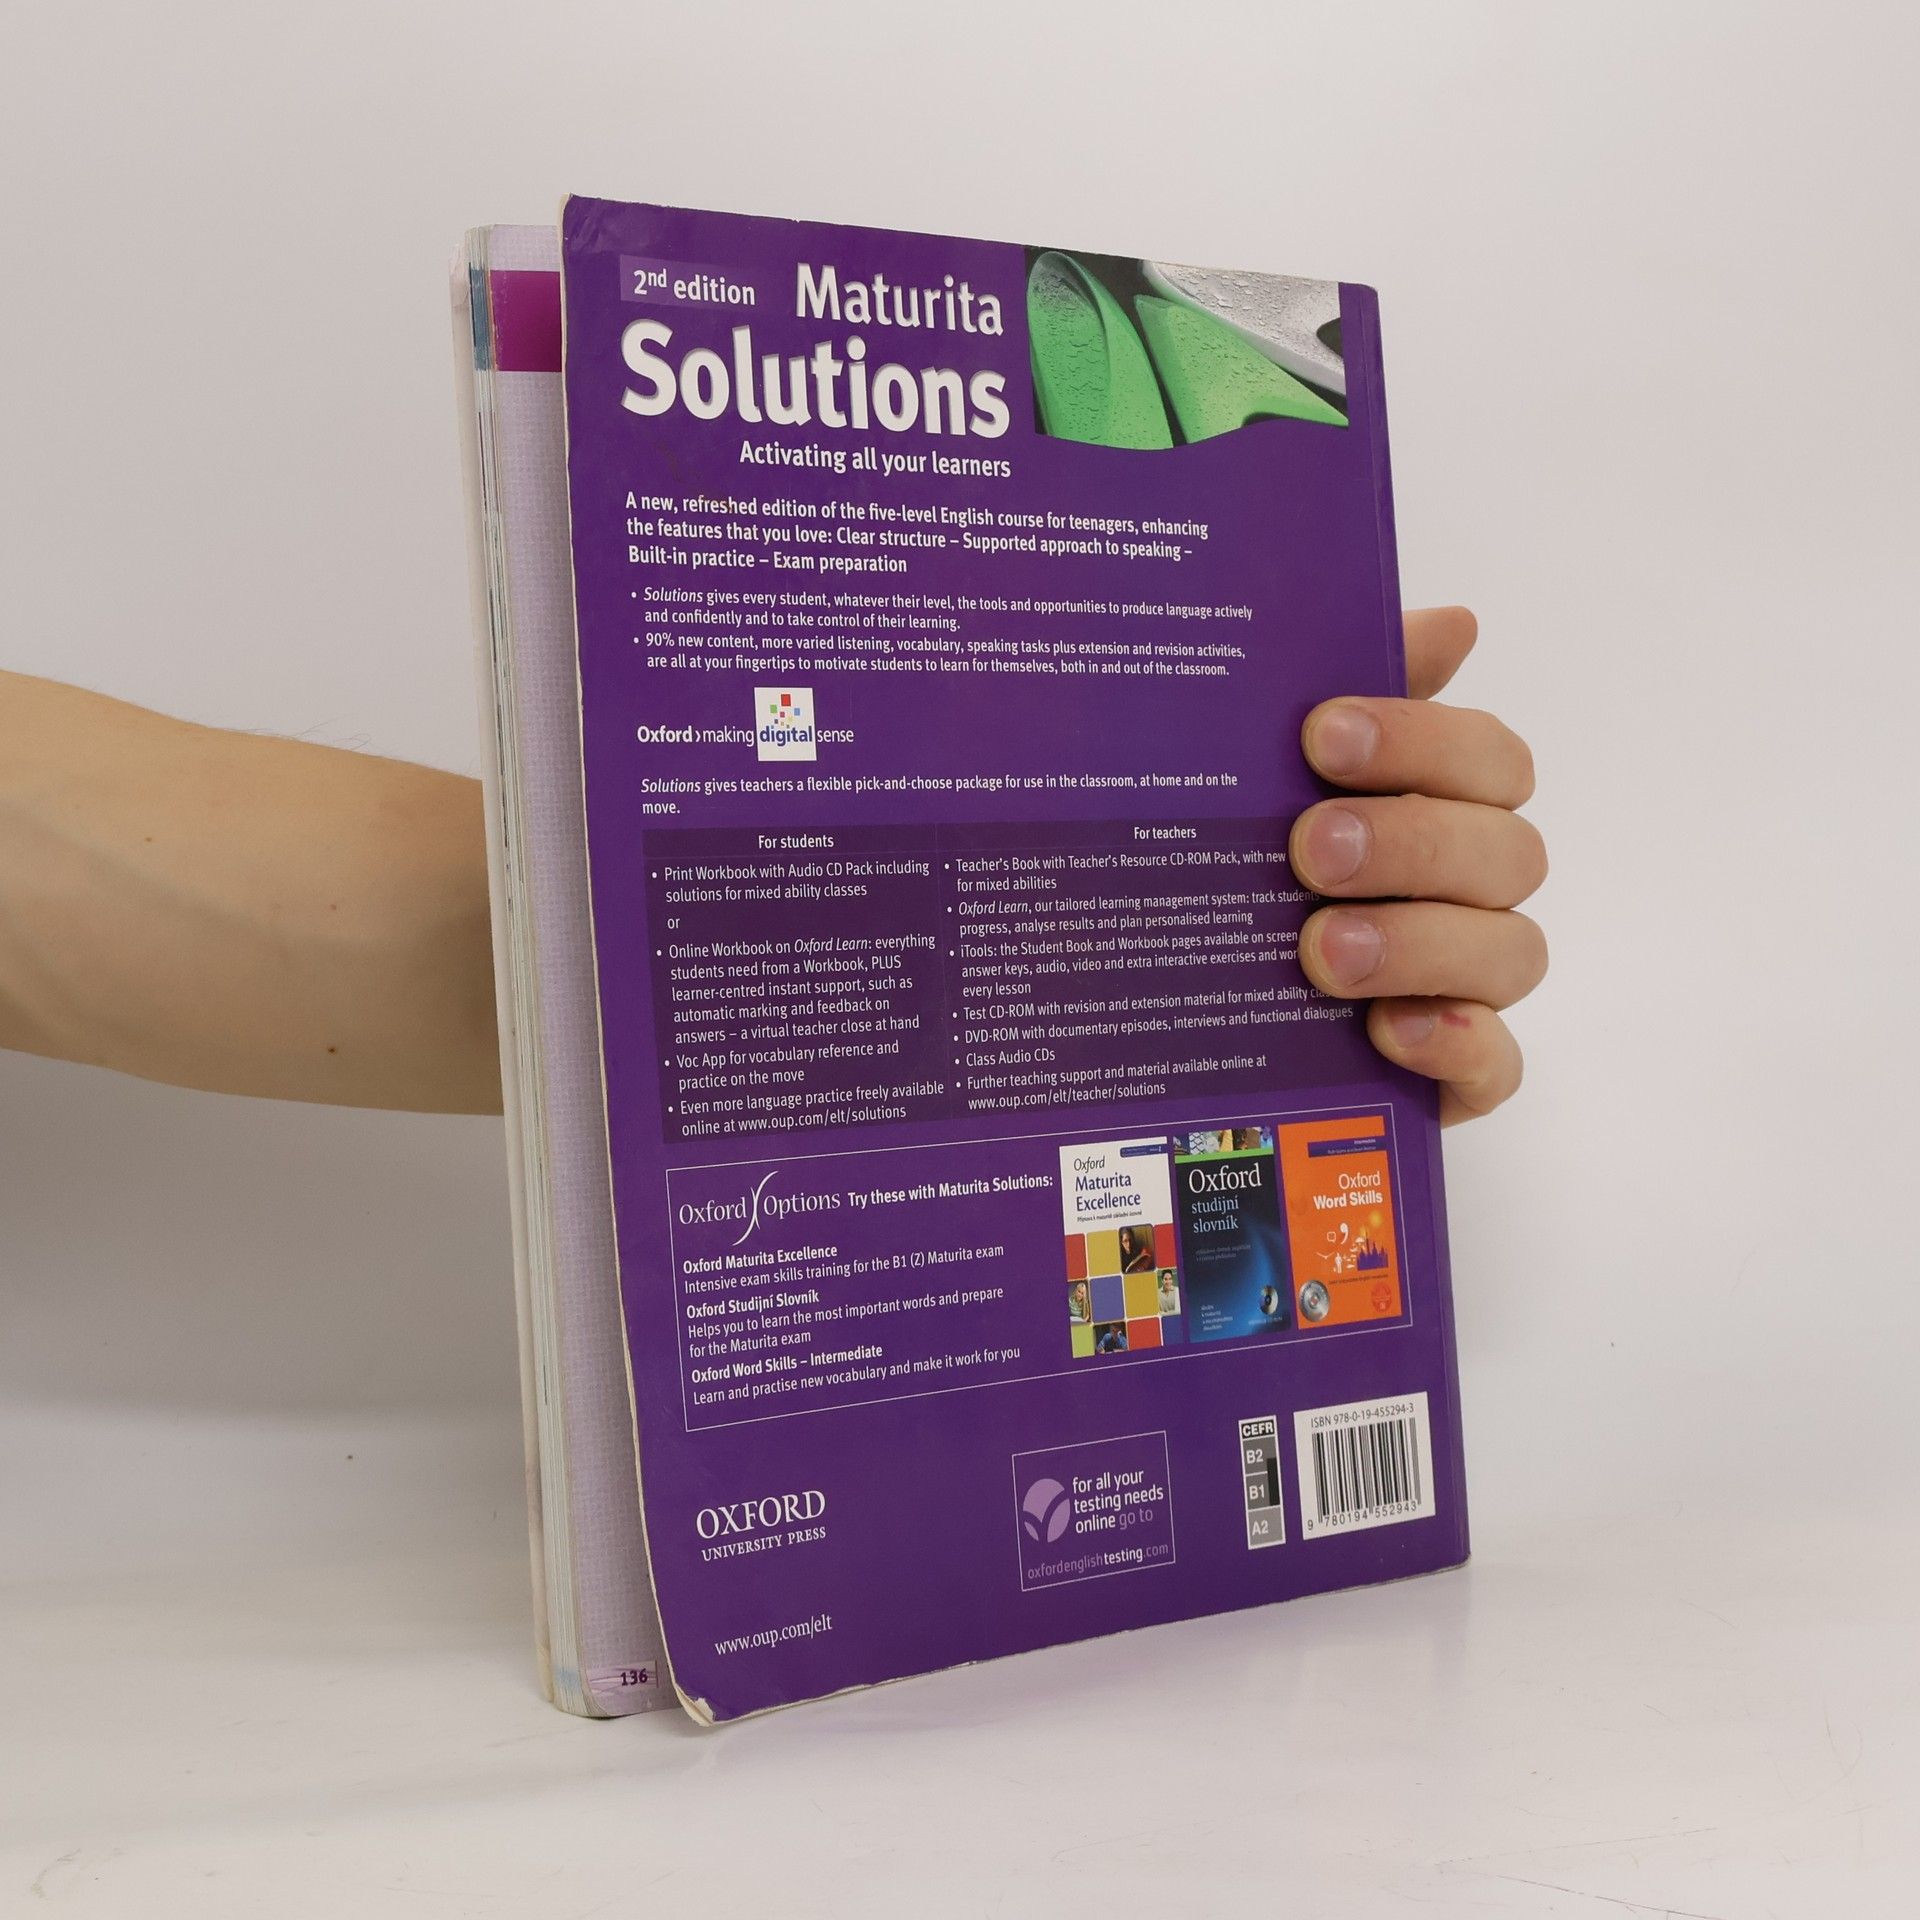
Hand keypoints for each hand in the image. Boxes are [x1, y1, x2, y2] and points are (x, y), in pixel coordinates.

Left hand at [1289, 607, 1545, 1123]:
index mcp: (1442, 803)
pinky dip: (1456, 1045)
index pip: (1486, 756)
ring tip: (1321, 950)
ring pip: (1511, 953)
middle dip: (1411, 843)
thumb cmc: (1243, 864)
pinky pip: (1497, 1064)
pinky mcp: (1454, 1073)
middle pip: (1505, 852)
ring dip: (1419, 942)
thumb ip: (1344, 685)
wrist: (1179, 998)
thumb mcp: (1263, 770)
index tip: (1320, 736)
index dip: (1419, 740)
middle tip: (1309, 850)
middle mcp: (1470, 889)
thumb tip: (1455, 623)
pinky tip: (1390, 1029)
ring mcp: (1468, 984)